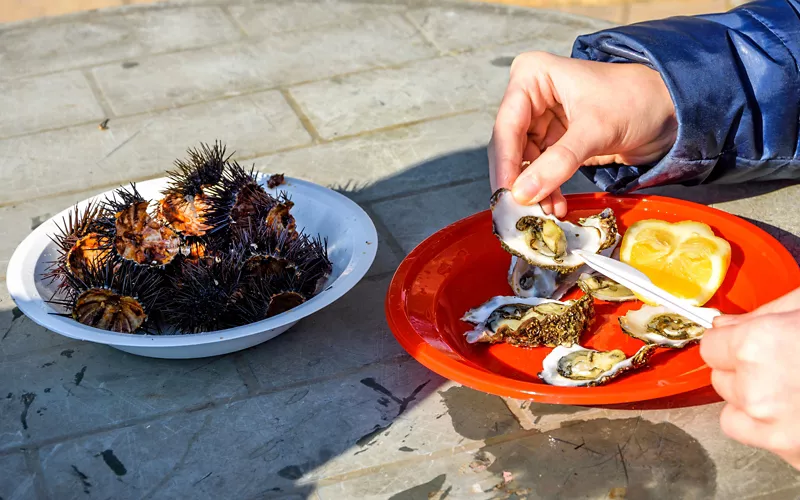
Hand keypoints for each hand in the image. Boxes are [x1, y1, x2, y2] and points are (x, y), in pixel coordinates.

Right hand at [488, 51, 677, 216]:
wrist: (671, 110)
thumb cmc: (636, 101)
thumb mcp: (595, 131)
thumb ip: (557, 163)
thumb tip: (522, 195)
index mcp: (532, 76)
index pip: (507, 126)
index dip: (505, 164)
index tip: (505, 195)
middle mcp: (530, 96)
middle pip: (510, 146)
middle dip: (518, 181)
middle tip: (518, 212)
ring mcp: (541, 119)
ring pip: (524, 163)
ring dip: (534, 190)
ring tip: (544, 215)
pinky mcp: (555, 141)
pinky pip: (541, 170)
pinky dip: (547, 190)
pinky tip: (555, 207)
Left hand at [700, 287, 799, 467]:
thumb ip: (766, 312)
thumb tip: (728, 322)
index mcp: (759, 345)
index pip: (711, 346)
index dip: (728, 341)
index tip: (740, 339)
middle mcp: (758, 389)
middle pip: (722, 378)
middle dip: (742, 368)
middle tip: (779, 360)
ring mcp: (774, 427)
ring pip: (734, 411)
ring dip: (752, 400)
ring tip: (790, 387)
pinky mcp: (792, 453)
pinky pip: (758, 438)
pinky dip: (770, 427)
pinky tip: (798, 411)